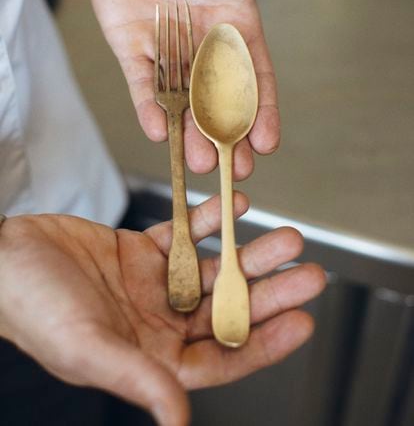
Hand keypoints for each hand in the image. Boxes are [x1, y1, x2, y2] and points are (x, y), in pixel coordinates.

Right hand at [0, 195, 324, 425]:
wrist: (5, 258)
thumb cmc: (35, 308)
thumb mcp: (88, 348)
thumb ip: (139, 379)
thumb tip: (180, 423)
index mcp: (150, 357)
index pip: (221, 357)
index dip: (264, 342)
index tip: (303, 321)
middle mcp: (156, 322)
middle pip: (226, 308)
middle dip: (268, 290)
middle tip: (307, 271)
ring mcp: (150, 285)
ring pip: (211, 269)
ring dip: (246, 252)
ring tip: (284, 236)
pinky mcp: (138, 251)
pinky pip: (182, 234)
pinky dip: (208, 221)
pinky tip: (235, 207)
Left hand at [62, 0, 340, 179]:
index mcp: (234, 26)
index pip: (253, 76)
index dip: (261, 110)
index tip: (268, 142)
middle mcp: (202, 45)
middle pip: (218, 100)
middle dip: (227, 135)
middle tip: (235, 169)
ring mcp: (167, 50)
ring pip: (182, 100)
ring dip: (190, 133)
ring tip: (199, 163)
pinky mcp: (132, 48)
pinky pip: (142, 83)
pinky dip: (149, 107)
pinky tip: (158, 131)